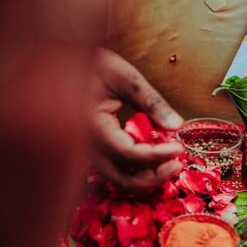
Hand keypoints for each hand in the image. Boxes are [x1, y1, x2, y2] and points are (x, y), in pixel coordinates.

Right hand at [90, 49, 184, 190]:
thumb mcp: (126, 77)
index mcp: (91, 126)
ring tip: (171, 161)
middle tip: (178, 163)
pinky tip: (156, 154)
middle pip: (123, 180)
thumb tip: (177, 126)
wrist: (67, 66)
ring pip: (120, 180)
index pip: (128, 153)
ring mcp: (89, 153)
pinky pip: (118, 171)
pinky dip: (138, 170)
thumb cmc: (95, 66)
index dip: (157, 155)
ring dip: (147, 177)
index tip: (179, 147)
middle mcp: (87, 147)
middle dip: (154, 176)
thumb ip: (152, 102)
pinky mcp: (96, 153)